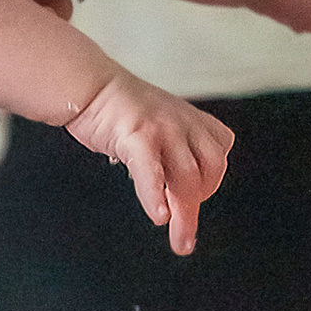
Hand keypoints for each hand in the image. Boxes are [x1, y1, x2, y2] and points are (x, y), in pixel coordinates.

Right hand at [67, 72, 233, 255]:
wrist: (91, 86)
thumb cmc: (121, 113)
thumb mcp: (160, 128)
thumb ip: (174, 160)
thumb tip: (180, 214)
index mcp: (192, 119)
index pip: (219, 151)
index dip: (209, 179)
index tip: (193, 197)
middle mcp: (183, 122)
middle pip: (213, 166)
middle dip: (199, 196)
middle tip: (181, 218)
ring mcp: (162, 128)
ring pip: (188, 175)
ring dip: (182, 209)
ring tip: (170, 224)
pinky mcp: (137, 135)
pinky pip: (152, 171)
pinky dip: (156, 196)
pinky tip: (159, 216)